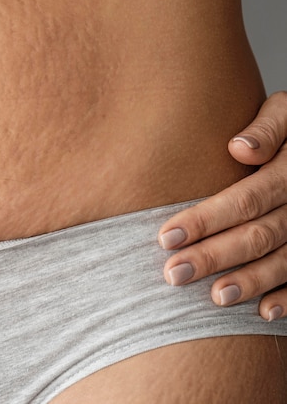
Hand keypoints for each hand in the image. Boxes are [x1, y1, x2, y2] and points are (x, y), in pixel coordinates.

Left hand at [158, 91, 286, 320]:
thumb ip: (269, 128)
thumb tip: (238, 148)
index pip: (247, 199)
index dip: (206, 219)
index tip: (166, 237)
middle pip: (259, 234)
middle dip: (214, 257)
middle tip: (173, 275)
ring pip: (285, 260)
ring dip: (250, 282)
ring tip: (214, 298)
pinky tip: (263, 312)